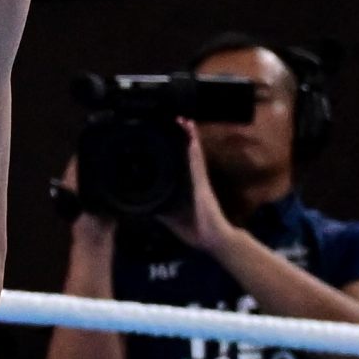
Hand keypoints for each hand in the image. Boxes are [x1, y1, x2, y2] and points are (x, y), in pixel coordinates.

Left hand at [173, 120, 232, 253]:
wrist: (213, 240)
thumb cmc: (195, 229)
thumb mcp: (170, 217)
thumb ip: (160, 209)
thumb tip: (144, 205)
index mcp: (186, 186)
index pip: (178, 162)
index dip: (175, 146)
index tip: (167, 131)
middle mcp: (194, 180)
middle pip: (187, 153)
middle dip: (182, 136)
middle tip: (176, 118)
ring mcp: (200, 181)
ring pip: (193, 155)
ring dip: (189, 138)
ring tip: (184, 121)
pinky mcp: (203, 187)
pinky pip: (197, 166)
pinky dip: (194, 152)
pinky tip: (191, 141)